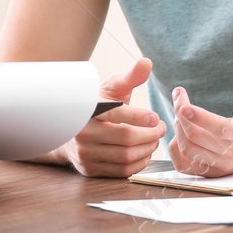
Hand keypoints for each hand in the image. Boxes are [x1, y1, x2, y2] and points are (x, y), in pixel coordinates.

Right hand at [54, 57, 164, 177]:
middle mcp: (82, 131)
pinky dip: (139, 163)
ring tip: (154, 139)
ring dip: (148, 149)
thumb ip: (130, 77)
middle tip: (161, 128)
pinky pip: (122, 170)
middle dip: (150, 134)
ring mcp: (84, 152)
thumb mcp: (111, 89)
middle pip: (125, 137)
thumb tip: (147, 62)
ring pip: (126, 156)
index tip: (156, 118)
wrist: (72, 131)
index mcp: (87, 108)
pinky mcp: (90, 169)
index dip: (139, 116)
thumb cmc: (98, 107)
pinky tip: (144, 152)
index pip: (116, 113)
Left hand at [168, 66, 232, 176]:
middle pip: (196, 137)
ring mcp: (222, 166)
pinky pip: (184, 165)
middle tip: (179, 96)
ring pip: (188, 150)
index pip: (219, 129)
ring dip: (177, 128)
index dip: (199, 117)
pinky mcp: (212, 172)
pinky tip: (178, 131)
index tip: (183, 103)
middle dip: (181, 114)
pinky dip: (174, 149)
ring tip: (180, 112)